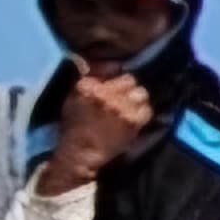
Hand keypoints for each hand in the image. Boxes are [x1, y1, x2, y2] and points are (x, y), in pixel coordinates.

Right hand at [33, 72, 152, 194]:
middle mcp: (105, 93)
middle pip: (130, 80)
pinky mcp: (132, 120)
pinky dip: (143, 112)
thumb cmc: (75, 126)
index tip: (117, 84)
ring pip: (141, 93)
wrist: (81, 153)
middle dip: (129, 88)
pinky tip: (135, 118)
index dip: (117, 77)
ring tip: (131, 107)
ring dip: (138, 99)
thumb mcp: (73, 97)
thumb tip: (110, 66)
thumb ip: (89, 79)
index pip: (114, 69)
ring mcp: (120, 106)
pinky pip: (147, 109)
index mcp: (88, 85)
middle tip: (126, 97)